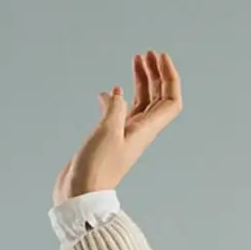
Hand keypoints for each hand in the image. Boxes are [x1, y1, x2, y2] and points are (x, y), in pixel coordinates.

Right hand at [52, 49, 181, 207]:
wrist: (80, 195)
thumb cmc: (95, 170)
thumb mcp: (107, 132)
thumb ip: (115, 109)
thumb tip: (117, 93)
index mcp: (145, 131)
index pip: (170, 101)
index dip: (169, 78)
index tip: (159, 57)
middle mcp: (139, 132)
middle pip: (157, 98)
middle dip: (155, 74)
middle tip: (147, 53)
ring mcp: (124, 135)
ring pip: (139, 102)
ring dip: (140, 80)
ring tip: (135, 59)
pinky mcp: (109, 139)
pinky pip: (118, 113)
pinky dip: (116, 98)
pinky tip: (108, 92)